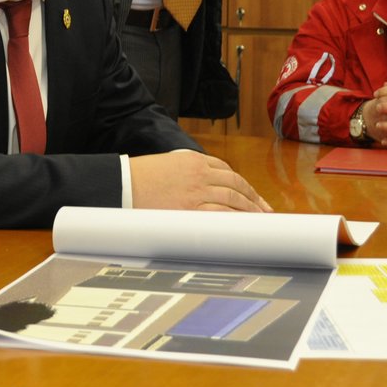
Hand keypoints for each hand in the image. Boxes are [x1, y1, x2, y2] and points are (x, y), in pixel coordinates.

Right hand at [129, 149, 271, 211]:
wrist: (122, 185)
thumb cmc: (137, 178)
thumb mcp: (166, 166)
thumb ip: (186, 174)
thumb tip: (199, 190)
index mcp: (193, 159)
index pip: (227, 170)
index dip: (243, 184)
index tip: (252, 195)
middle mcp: (200, 173)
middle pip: (236, 184)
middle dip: (253, 198)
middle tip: (265, 211)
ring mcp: (198, 191)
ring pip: (234, 199)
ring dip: (249, 210)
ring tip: (259, 221)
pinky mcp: (191, 208)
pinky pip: (222, 214)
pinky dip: (235, 220)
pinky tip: (243, 227)